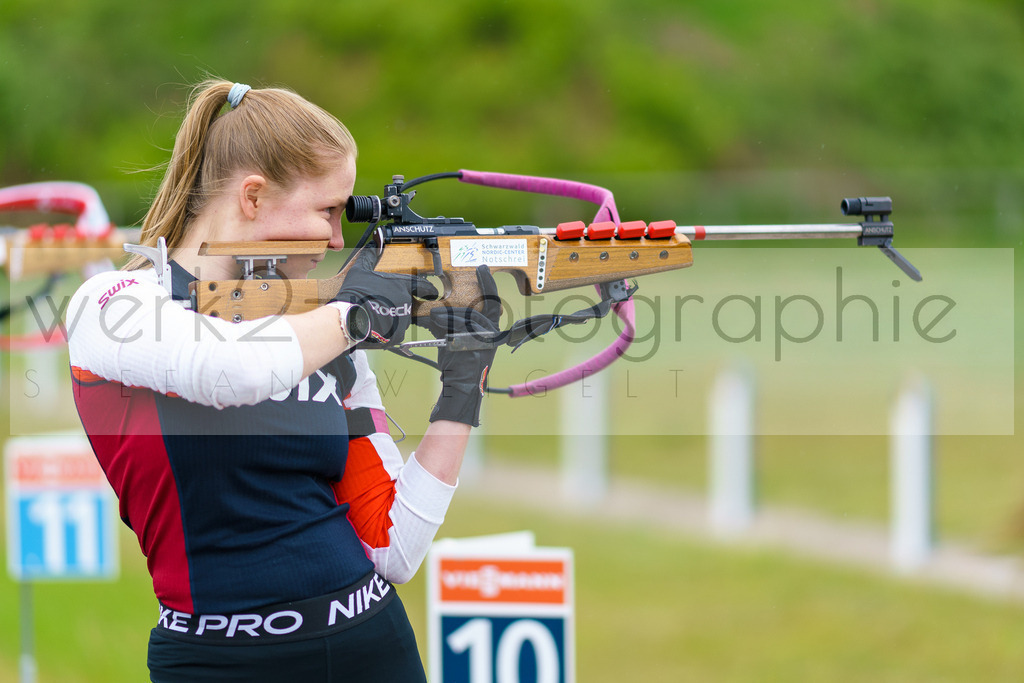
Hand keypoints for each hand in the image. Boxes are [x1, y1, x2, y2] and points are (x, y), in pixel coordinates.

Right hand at [333, 247, 436, 346]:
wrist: (349, 317)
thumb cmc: (355, 293)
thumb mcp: (360, 270)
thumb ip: (369, 257)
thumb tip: (373, 244)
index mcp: (401, 286)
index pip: (423, 287)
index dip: (428, 290)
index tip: (431, 292)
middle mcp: (406, 302)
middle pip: (408, 303)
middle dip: (398, 303)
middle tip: (383, 304)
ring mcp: (403, 319)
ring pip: (402, 318)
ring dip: (393, 317)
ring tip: (377, 316)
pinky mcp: (397, 334)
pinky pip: (396, 332)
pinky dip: (389, 331)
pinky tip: (378, 327)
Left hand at [421, 265, 501, 426]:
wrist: (460, 388)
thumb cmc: (457, 365)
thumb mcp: (454, 339)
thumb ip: (449, 323)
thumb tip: (432, 309)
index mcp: (491, 330)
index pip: (492, 303)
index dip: (488, 284)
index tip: (481, 268)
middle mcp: (492, 335)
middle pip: (479, 311)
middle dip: (460, 305)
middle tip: (440, 306)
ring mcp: (487, 342)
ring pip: (469, 320)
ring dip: (449, 317)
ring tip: (433, 317)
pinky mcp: (478, 349)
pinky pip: (461, 331)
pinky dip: (447, 327)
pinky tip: (435, 325)